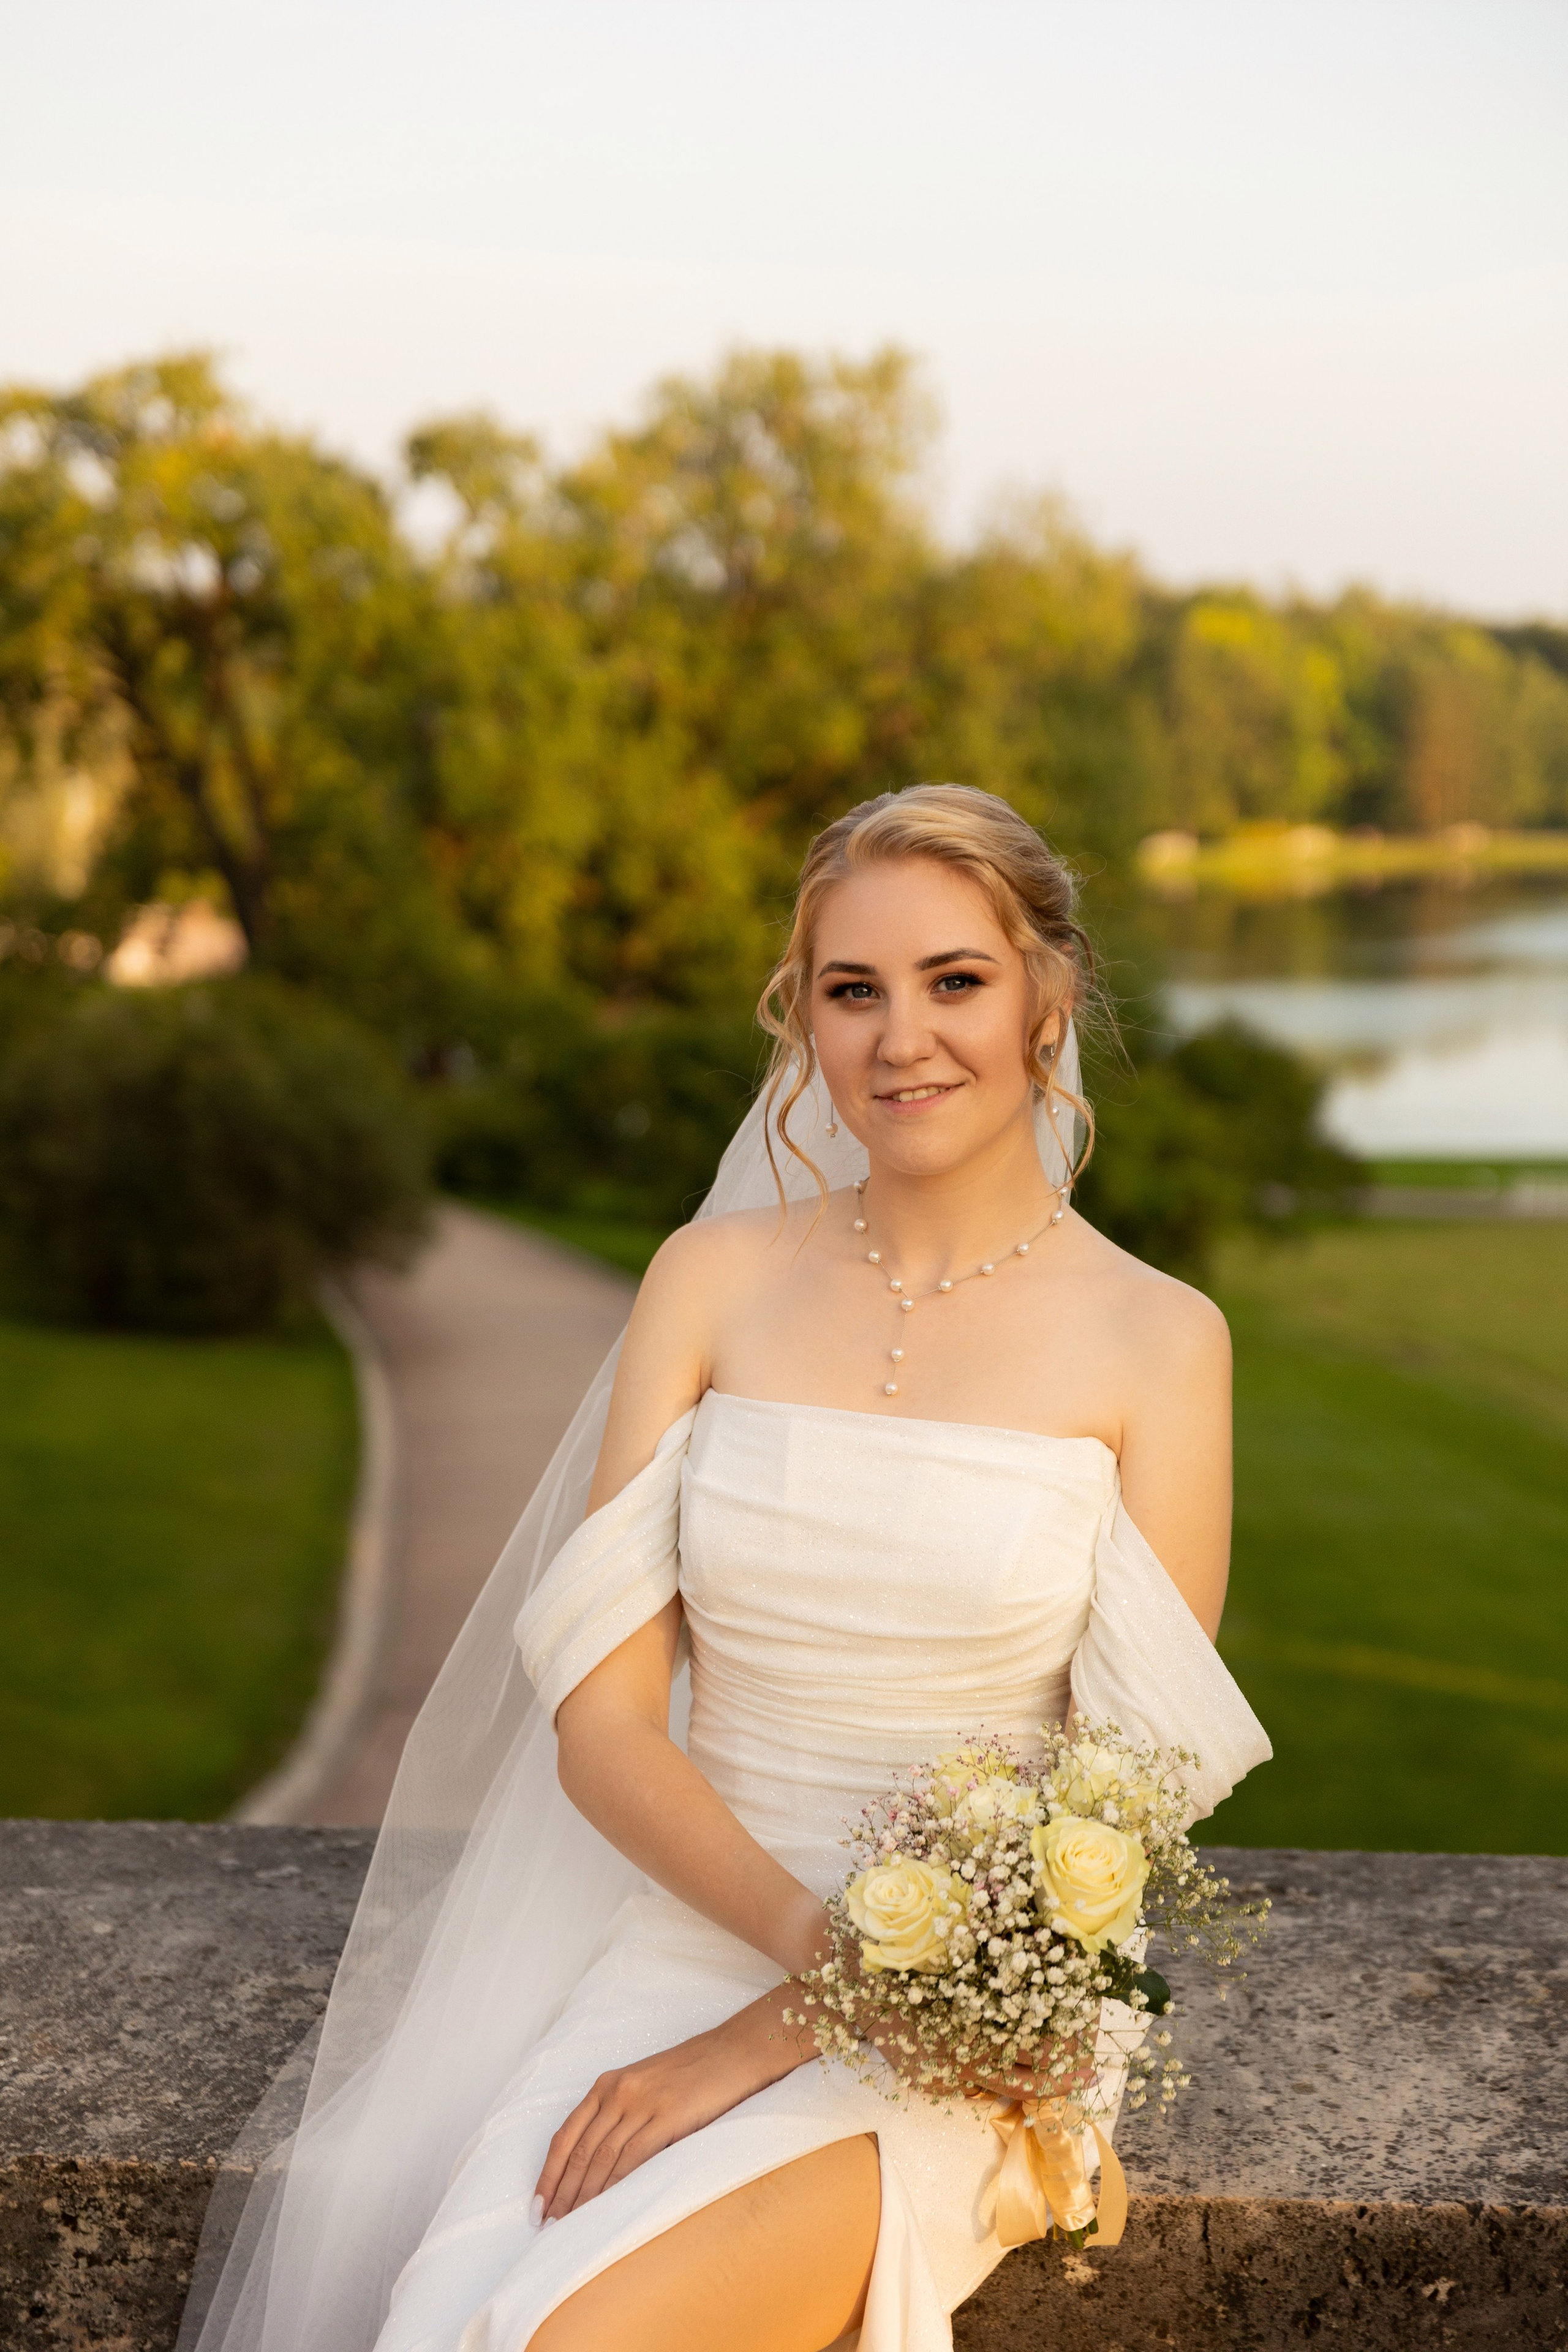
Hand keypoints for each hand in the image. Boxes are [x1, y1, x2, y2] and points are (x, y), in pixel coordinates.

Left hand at [533, 1992, 809, 2220]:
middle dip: (561, 2192)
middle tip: (550, 2225)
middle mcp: (617, 2092)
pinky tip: (605, 2208)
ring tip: (572, 2225)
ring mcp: (641, 2104)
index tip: (538, 2204)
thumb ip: (619, 2115)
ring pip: (601, 2158)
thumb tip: (597, 2165)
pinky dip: (613, 2186)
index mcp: (607, 2084)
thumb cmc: (690, 2073)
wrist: (731, 2052)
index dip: (548, 2173)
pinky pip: (631, 2158)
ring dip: (583, 2196)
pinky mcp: (666, 2117)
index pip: (566, 2135)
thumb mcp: (644, 2086)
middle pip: (579, 2151)